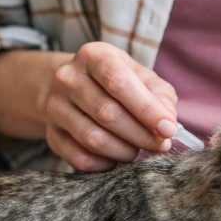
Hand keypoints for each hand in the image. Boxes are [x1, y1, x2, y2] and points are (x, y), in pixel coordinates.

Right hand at [45, 42, 179, 170]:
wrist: (73, 87)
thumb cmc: (116, 83)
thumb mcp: (140, 77)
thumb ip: (160, 95)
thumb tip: (168, 122)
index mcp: (94, 56)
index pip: (119, 82)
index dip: (147, 109)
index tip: (169, 129)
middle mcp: (68, 78)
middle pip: (107, 114)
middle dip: (141, 135)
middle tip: (160, 145)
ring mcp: (55, 107)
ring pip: (93, 139)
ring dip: (124, 151)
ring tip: (137, 150)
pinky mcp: (51, 134)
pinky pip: (79, 158)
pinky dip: (104, 164)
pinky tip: (116, 158)